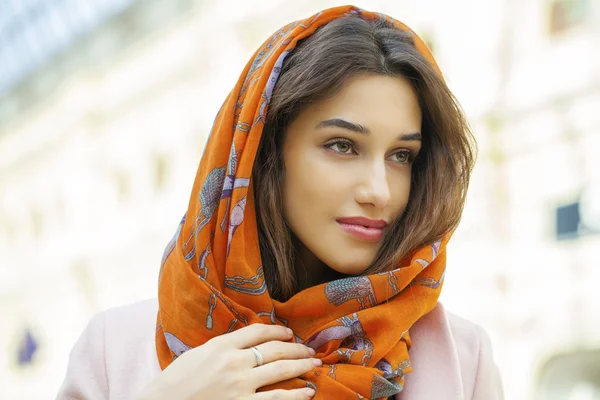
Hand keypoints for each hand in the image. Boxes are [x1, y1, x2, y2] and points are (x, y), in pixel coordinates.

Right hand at [136, 324, 320, 399]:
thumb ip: (224, 347)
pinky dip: (295, 395)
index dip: (278, 330)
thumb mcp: (199, 354)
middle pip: (275, 349)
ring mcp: (240, 385)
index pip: (258, 331)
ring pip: (281, 370)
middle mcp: (234, 362)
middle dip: (296, 348)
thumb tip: (247, 342)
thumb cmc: (176, 382)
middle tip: (309, 349)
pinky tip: (308, 392)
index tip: (288, 333)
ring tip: (314, 364)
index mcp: (222, 345)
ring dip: (302, 366)